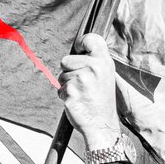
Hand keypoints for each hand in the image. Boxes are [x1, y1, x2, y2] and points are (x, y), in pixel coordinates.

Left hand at [58, 33, 120, 150]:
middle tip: (83, 84)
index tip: (79, 48)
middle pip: (66, 59)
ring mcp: (81, 79)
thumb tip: (78, 48)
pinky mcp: (70, 91)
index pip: (90, 39)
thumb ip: (94, 61)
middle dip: (69, 71)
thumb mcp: (105, 76)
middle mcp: (94, 67)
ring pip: (61, 75)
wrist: (102, 124)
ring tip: (82, 94)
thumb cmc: (101, 100)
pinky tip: (77, 101)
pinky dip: (65, 95)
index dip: (82, 42)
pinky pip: (59, 88)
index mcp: (104, 62)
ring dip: (67, 84)